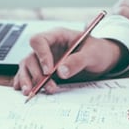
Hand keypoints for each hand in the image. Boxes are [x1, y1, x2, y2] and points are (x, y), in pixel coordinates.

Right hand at [13, 27, 128, 94]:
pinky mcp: (44, 69)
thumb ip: (77, 61)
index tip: (49, 71)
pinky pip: (29, 74)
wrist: (103, 59)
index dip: (41, 55)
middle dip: (37, 74)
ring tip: (30, 92)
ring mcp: (44, 58)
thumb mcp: (92, 54)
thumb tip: (61, 72)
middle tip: (48, 87)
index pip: (39, 41)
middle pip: (31, 56)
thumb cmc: (98, 51)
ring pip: (27, 66)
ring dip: (27, 80)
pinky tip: (25, 90)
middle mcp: (47, 46)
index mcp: (57, 36)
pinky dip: (25, 82)